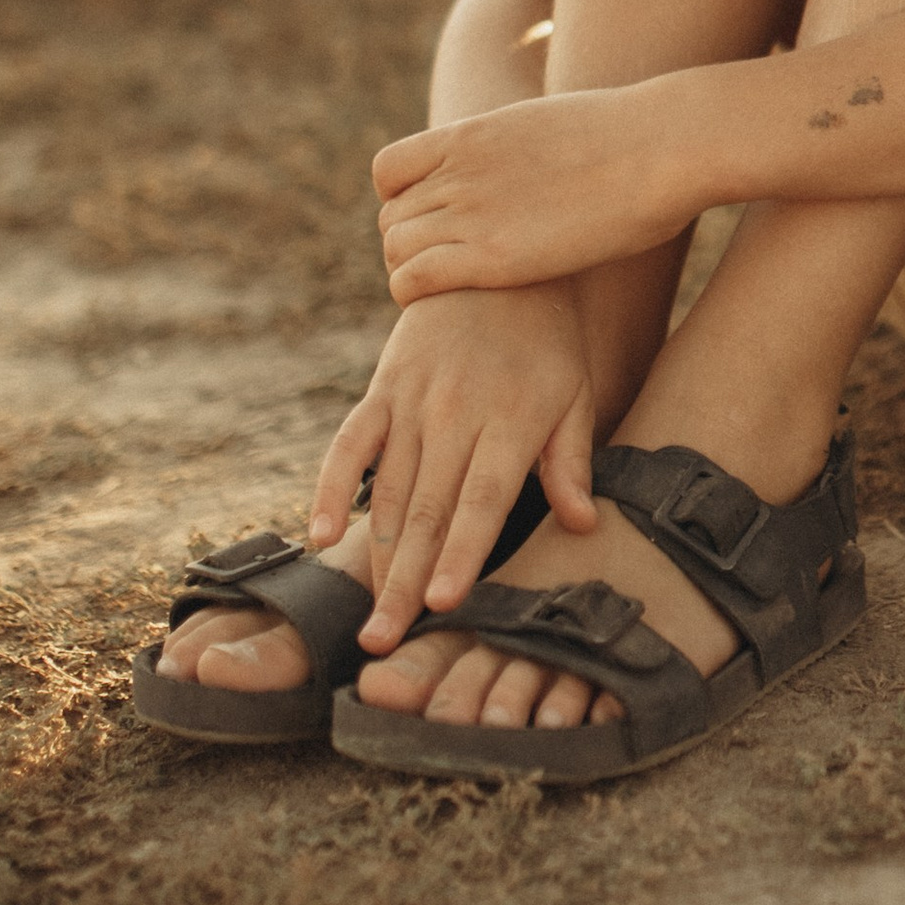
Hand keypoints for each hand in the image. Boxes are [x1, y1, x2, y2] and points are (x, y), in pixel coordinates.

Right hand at [307, 284, 599, 647]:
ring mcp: (412, 401)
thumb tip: (582, 524)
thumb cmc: (546, 342)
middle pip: (430, 510)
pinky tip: (322, 537)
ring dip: (376, 558)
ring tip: (367, 619)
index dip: (462, 553)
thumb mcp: (575, 394)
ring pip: (390, 491)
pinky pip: (350, 445)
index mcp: (510, 420)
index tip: (442, 603)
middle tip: (387, 641)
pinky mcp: (380, 389)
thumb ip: (569, 461)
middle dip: (406, 582)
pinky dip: (332, 488)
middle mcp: (455, 414)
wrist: (494, 264)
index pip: (483, 499)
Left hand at [373, 80, 703, 301]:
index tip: (436, 223)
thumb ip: (524, 148)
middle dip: (413, 245)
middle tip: (452, 269)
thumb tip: (546, 163)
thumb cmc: (636, 140)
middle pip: (391, 218)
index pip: (388, 171)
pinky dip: (414, 293)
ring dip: (414, 272)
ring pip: (395, 248)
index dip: (401, 202)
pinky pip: (412, 278)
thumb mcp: (557, 127)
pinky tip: (447, 302)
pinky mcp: (491, 256)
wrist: (664, 144)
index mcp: (472, 134)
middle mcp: (460, 170)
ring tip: (455, 289)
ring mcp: (472, 211)